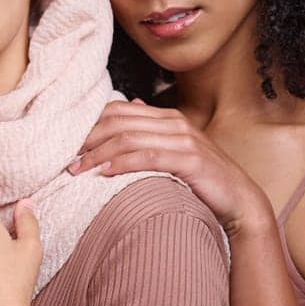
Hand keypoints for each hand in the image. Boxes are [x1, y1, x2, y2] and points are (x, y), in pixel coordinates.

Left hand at [70, 99, 273, 235]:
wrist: (239, 200)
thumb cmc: (201, 179)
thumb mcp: (174, 152)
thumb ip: (151, 132)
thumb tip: (132, 105)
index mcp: (167, 118)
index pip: (118, 110)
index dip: (89, 124)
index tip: (66, 143)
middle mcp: (174, 123)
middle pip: (118, 122)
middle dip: (87, 138)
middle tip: (64, 157)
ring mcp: (184, 140)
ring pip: (129, 138)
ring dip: (98, 153)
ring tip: (77, 168)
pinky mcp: (190, 160)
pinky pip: (148, 157)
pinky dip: (123, 163)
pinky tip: (105, 173)